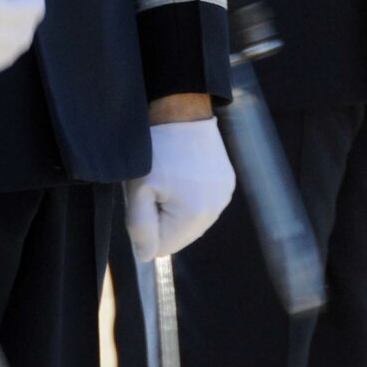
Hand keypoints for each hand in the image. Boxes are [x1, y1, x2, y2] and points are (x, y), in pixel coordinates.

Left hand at [124, 117, 235, 260]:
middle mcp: (215, 211)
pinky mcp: (227, 183)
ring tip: (169, 177)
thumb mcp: (138, 188)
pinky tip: (183, 172)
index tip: (144, 198)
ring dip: (177, 208)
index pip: (162, 248)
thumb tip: (146, 257)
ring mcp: (224, 197)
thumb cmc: (156, 149)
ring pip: (191, 221)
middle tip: (154, 186)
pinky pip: (204, 203)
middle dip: (162, 218)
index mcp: (194, 217)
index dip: (146, 227)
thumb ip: (140, 228)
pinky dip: (191, 196)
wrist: (181, 109)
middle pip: (179, 236)